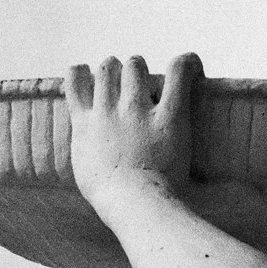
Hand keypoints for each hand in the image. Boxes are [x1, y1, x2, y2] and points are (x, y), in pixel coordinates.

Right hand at [65, 53, 200, 203]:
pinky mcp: (168, 115)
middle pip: (107, 68)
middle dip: (116, 68)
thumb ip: (86, 146)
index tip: (89, 73)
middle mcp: (108, 109)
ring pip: (134, 65)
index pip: (75, 80)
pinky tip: (190, 63)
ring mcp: (137, 110)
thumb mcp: (83, 168)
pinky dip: (185, 64)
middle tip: (125, 79)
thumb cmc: (109, 197)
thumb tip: (92, 141)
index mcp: (85, 124)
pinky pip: (177, 75)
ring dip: (140, 67)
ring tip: (148, 77)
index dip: (82, 71)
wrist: (132, 204)